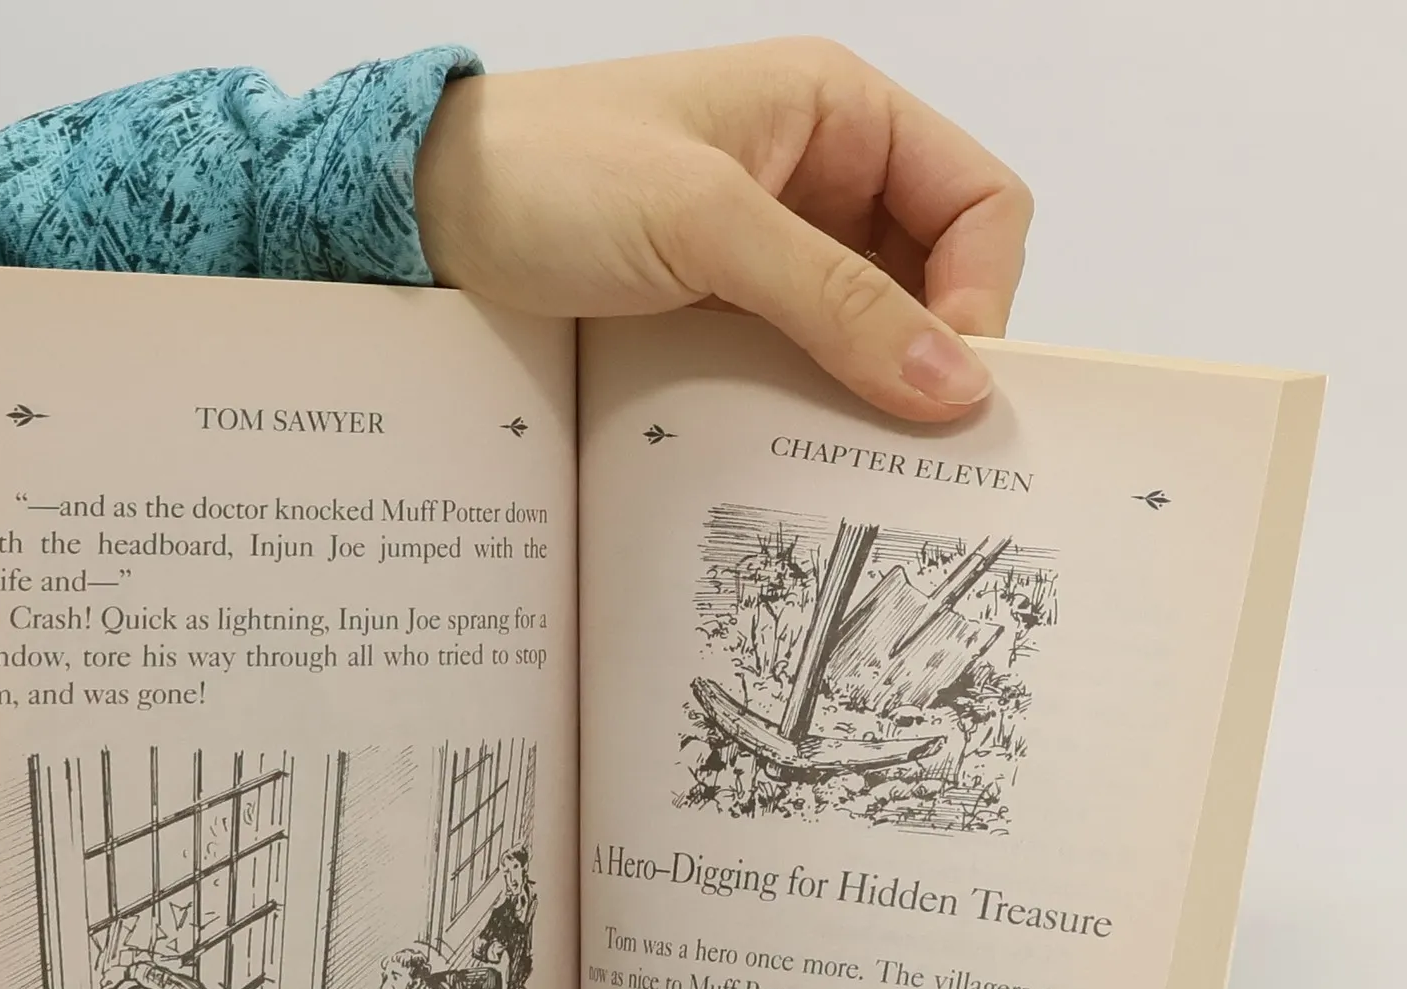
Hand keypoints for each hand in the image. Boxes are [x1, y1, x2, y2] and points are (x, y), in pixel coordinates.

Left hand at [416, 39, 1030, 420]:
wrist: (424, 214)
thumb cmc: (550, 173)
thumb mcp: (706, 224)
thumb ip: (835, 301)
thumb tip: (955, 382)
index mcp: (839, 112)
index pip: (978, 202)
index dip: (982, 292)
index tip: (949, 382)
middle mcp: (820, 176)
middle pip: (936, 277)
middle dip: (933, 355)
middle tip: (913, 443)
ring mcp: (772, 250)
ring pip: (871, 333)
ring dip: (870, 392)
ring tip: (853, 457)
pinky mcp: (726, 310)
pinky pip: (803, 363)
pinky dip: (811, 406)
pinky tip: (796, 447)